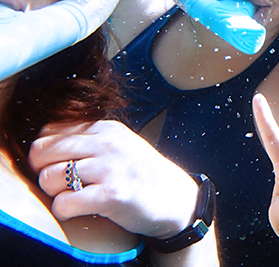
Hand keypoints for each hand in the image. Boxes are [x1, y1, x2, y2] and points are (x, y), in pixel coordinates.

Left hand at [28, 120, 197, 238]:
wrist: (175, 198)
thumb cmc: (142, 174)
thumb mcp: (120, 145)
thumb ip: (89, 140)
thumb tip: (43, 145)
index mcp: (106, 129)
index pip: (50, 132)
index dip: (45, 152)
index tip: (58, 166)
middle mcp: (107, 144)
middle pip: (42, 151)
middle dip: (42, 171)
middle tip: (59, 184)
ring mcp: (110, 168)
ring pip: (49, 177)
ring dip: (53, 192)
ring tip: (72, 196)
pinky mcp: (111, 195)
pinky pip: (63, 203)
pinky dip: (64, 210)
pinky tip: (78, 209)